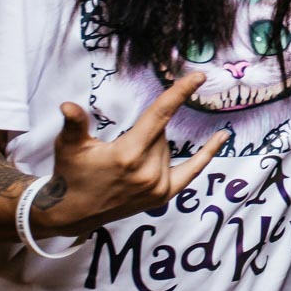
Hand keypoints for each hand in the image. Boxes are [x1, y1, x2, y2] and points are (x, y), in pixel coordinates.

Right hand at [33, 71, 228, 236]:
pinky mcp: (163, 195)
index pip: (160, 115)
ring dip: (154, 146)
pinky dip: (207, 153)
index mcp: (128, 154)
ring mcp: (158, 185)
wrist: (73, 213)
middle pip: (161, 133)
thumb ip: (74, 124)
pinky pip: (192, 170)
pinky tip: (223, 135)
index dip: (179, 93)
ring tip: (125, 163)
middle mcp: (148, 171)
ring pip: (168, 148)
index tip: (198, 76)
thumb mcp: (70, 147)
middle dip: (145, 131)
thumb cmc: (71, 174)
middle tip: (120, 146)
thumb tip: (67, 105)